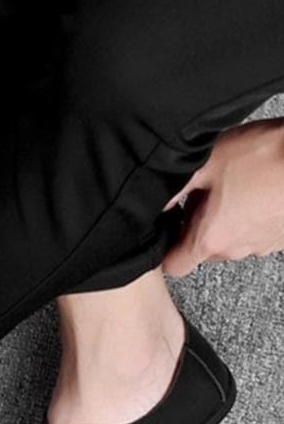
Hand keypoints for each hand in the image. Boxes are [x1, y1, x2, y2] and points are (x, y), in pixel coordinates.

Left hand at [161, 118, 283, 276]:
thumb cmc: (264, 156)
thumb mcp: (205, 164)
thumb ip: (174, 190)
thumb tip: (152, 205)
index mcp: (209, 239)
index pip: (174, 267)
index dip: (165, 251)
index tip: (168, 230)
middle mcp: (236, 249)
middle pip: (202, 253)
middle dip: (196, 230)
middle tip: (202, 198)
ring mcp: (263, 245)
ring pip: (231, 242)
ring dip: (226, 222)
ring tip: (232, 189)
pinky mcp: (282, 236)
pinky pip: (256, 232)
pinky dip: (251, 217)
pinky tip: (255, 190)